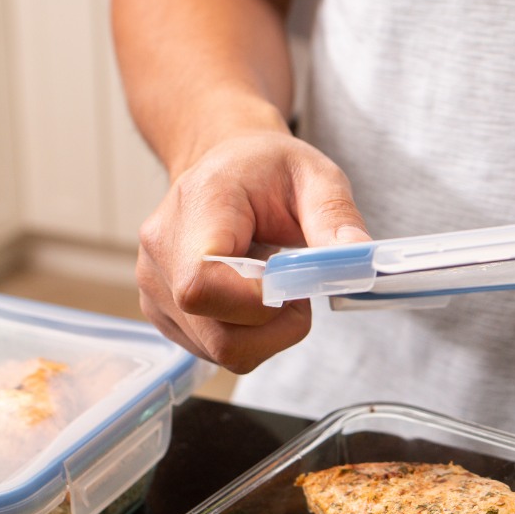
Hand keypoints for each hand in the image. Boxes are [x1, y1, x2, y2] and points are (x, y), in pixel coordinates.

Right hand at [137, 132, 368, 370]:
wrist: (225, 164)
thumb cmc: (267, 170)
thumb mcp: (316, 176)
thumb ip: (336, 216)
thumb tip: (360, 256)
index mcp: (198, 206)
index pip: (203, 284)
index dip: (258, 303)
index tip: (296, 287)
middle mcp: (163, 250)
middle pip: (217, 333)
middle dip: (276, 326)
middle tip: (298, 288)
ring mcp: (154, 285)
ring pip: (219, 350)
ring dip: (267, 333)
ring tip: (275, 287)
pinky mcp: (162, 311)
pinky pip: (213, 349)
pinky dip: (249, 336)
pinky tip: (252, 297)